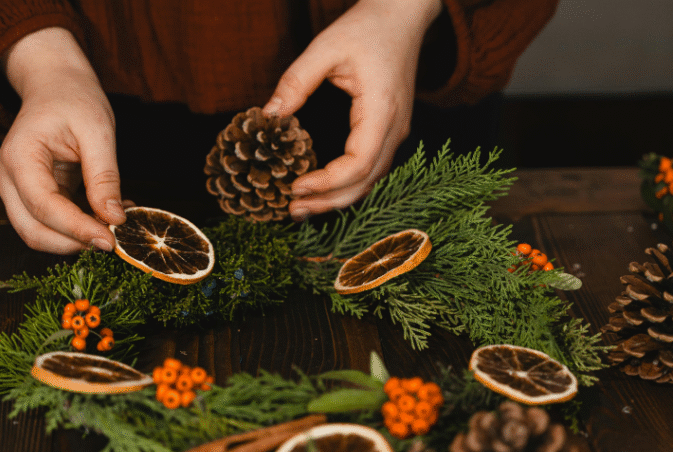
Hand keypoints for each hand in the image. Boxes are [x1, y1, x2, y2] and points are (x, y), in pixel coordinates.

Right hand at [0, 27, 126, 253]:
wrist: (55, 85)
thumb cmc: (74, 98)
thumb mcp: (98, 131)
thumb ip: (104, 177)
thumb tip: (114, 219)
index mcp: (19, 157)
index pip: (44, 207)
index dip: (77, 229)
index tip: (111, 240)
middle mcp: (7, 178)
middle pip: (33, 231)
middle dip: (74, 242)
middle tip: (115, 238)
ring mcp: (14, 189)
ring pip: (38, 234)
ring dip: (76, 238)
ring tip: (114, 221)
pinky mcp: (29, 196)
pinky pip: (49, 224)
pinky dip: (77, 228)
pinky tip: (106, 214)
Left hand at [263, 0, 442, 219]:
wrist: (403, 16)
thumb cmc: (368, 27)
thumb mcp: (325, 47)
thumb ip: (296, 81)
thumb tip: (269, 115)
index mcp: (382, 110)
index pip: (359, 163)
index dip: (328, 182)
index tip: (296, 186)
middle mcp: (395, 128)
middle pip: (367, 182)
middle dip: (330, 201)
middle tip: (292, 211)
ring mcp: (397, 132)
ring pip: (372, 180)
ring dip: (339, 197)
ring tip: (303, 207)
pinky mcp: (390, 130)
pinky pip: (372, 168)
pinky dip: (348, 184)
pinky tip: (324, 189)